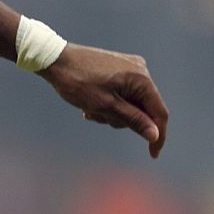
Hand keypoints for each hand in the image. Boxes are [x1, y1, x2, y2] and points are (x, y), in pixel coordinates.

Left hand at [40, 43, 168, 157]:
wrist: (54, 59)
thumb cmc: (78, 82)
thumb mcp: (105, 106)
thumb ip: (133, 120)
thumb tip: (155, 135)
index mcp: (142, 79)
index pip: (159, 113)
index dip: (157, 136)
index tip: (152, 155)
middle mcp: (141, 70)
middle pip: (143, 109)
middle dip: (121, 119)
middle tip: (96, 116)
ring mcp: (130, 67)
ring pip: (130, 103)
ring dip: (111, 112)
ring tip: (88, 109)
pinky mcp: (119, 67)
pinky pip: (122, 93)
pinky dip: (108, 103)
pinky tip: (88, 103)